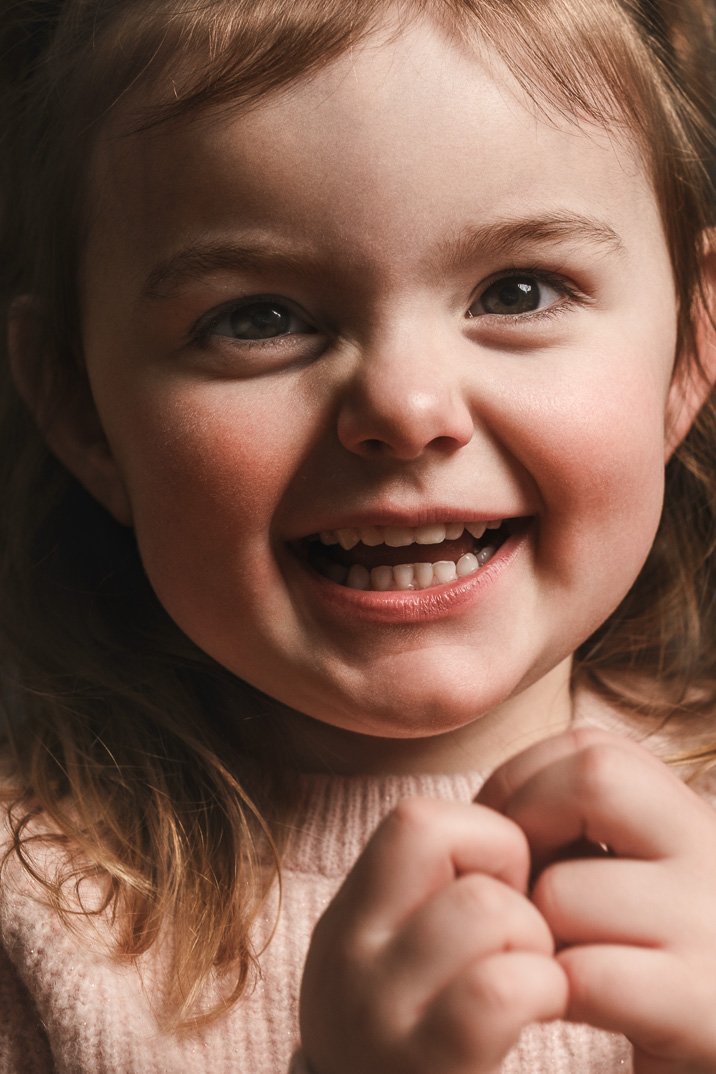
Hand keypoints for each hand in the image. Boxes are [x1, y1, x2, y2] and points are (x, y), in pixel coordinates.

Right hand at [299, 797, 567, 1073]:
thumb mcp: (392, 963)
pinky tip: (539, 1009)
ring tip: (531, 979)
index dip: (482, 836)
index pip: (417, 817)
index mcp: (349, 921)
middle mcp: (349, 958)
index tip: (501, 889)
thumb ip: (430, 897)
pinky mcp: (432, 1068)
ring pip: (488, 909)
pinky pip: (500, 987)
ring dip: (534, 940)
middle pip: (447, 842)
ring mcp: (383, 1016)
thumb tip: (517, 835)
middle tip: (519, 936)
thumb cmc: (415, 1045)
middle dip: (512, 876)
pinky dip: (542, 987)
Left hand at [478, 727, 715, 1073]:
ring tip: (547, 957)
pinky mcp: (705, 1004)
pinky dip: (556, 993)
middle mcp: (712, 852)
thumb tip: (481, 815)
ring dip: (531, 932)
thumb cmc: (648, 956)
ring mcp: (711, 924)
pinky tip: (569, 1005)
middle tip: (513, 890)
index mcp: (688, 814)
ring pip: (563, 892)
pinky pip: (588, 976)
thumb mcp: (629, 872)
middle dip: (523, 828)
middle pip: (592, 780)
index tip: (500, 835)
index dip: (519, 782)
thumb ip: (574, 827)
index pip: (587, 746)